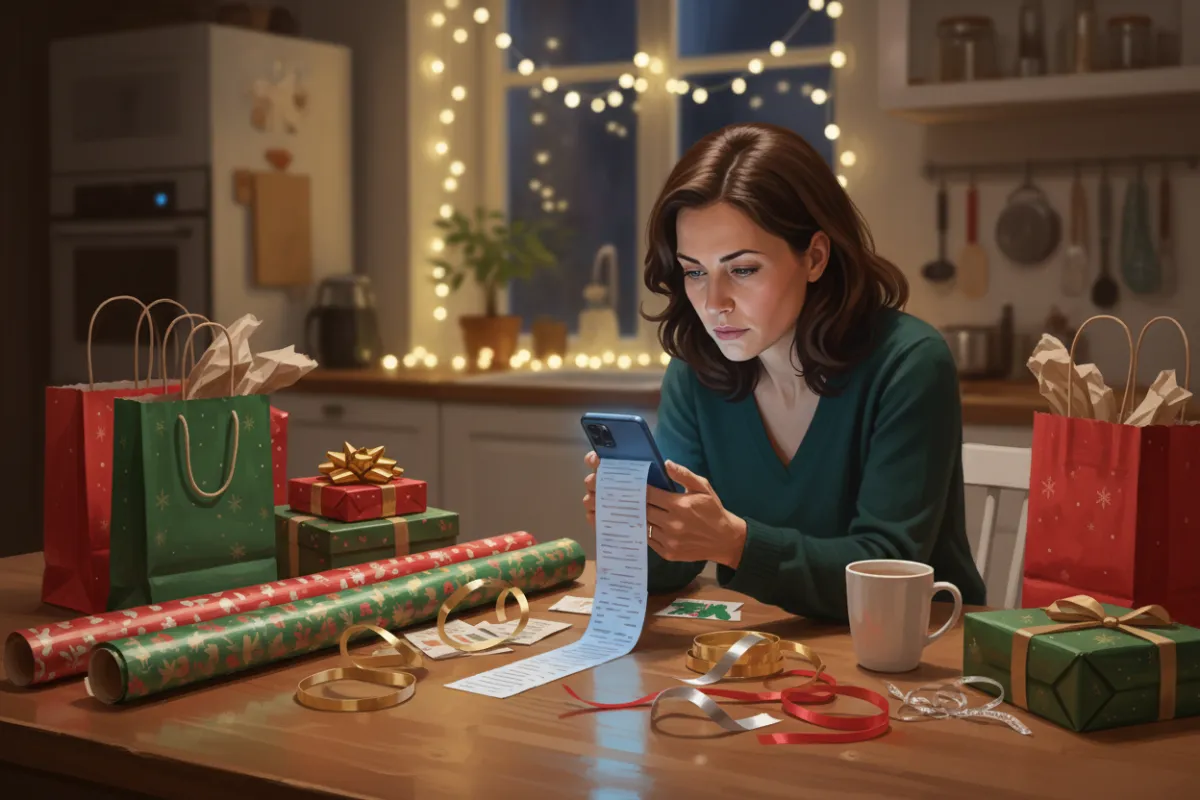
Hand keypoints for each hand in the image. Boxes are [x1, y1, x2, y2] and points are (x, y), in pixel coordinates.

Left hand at [581, 454, 746, 568]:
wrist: (726, 540)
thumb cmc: (713, 510)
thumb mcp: (703, 487)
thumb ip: (684, 475)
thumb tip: (666, 464)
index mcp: (679, 504)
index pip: (649, 494)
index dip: (631, 488)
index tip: (615, 482)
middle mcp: (672, 522)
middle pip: (641, 510)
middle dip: (621, 502)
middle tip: (599, 495)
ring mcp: (669, 539)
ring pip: (641, 526)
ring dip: (624, 519)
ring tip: (604, 512)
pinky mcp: (667, 552)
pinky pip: (647, 540)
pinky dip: (636, 533)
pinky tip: (623, 527)